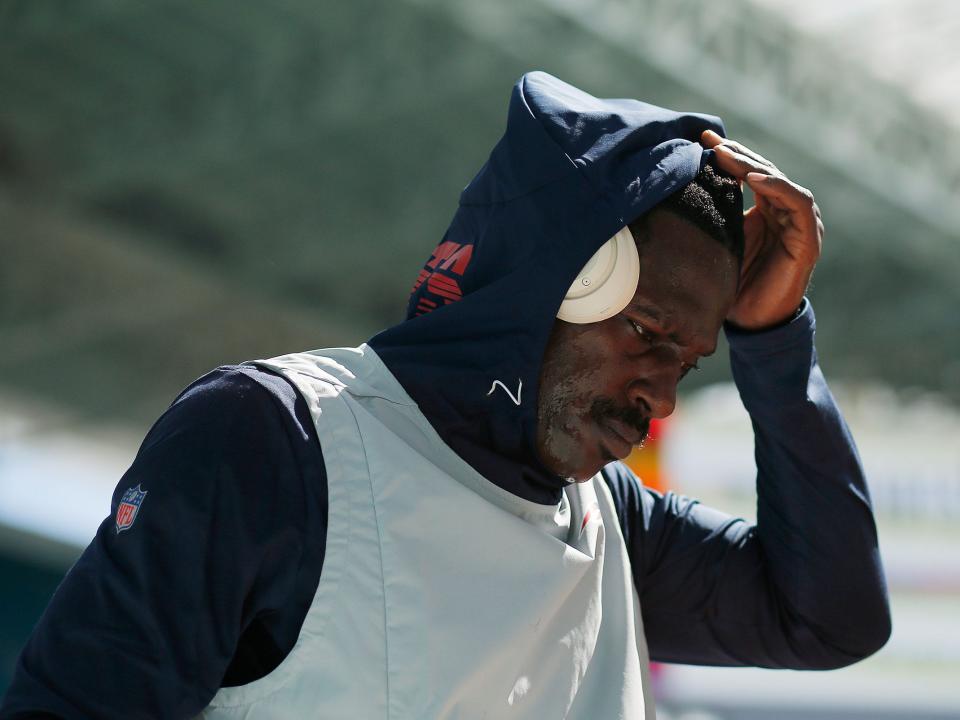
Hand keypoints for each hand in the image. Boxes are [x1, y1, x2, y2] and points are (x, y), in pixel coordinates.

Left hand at [701, 129, 823, 329]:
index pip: (749, 173)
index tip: (701, 140)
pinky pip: (798, 203)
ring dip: (752, 165)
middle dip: (736, 153)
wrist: (752, 322)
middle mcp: (785, 212)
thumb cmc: (733, 285)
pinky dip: (777, 187)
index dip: (728, 155)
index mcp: (766, 210)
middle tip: (709, 141)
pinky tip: (752, 178)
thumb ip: (713, 215)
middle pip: (763, 171)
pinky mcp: (808, 238)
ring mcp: (800, 223)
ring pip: (779, 181)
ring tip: (726, 156)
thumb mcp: (719, 242)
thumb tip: (681, 187)